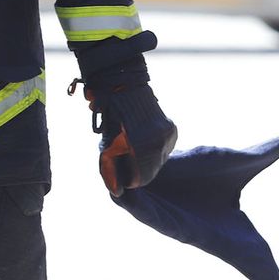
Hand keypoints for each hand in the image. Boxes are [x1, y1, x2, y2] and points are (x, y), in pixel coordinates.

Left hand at [85, 81, 176, 196]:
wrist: (123, 87)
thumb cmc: (110, 117)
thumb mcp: (107, 143)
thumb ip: (111, 168)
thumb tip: (117, 192)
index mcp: (139, 145)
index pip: (140, 178)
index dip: (131, 181)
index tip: (123, 179)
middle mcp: (156, 141)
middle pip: (151, 172)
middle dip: (139, 172)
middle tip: (128, 165)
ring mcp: (166, 135)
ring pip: (159, 161)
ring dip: (148, 161)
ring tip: (135, 150)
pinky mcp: (171, 130)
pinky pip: (164, 149)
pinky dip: (155, 150)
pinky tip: (145, 141)